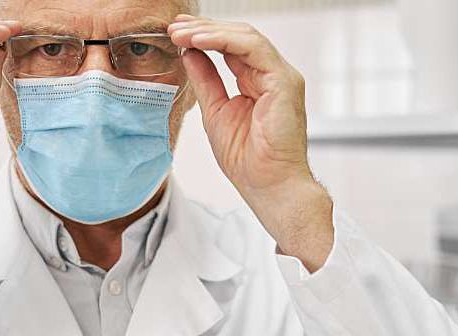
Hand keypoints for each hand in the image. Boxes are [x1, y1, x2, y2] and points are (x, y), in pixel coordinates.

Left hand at [169, 15, 332, 271]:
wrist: (269, 186)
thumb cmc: (249, 161)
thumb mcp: (215, 112)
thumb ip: (205, 81)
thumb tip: (189, 54)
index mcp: (258, 82)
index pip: (230, 47)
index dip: (202, 36)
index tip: (174, 33)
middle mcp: (272, 75)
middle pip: (238, 35)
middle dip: (203, 28)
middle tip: (173, 27)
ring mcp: (281, 76)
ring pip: (246, 36)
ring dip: (210, 31)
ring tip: (182, 33)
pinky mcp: (284, 82)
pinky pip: (253, 48)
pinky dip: (224, 40)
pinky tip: (200, 41)